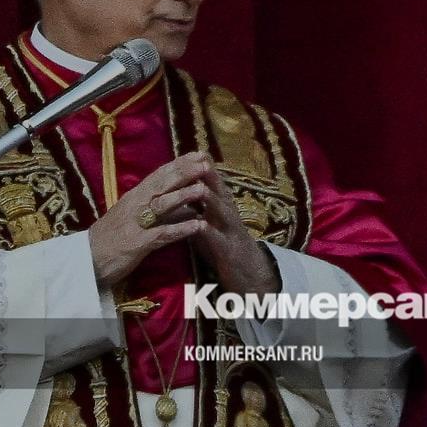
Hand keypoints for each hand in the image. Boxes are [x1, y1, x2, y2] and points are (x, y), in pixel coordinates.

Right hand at [87, 153, 210, 286]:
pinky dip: (179, 229)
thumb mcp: (132, 217)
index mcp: (134, 197)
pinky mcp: (136, 243)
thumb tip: (184, 203)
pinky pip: (161, 234)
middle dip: (184, 173)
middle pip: (161, 184)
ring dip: (182, 196)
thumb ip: (156, 207)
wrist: (85, 261)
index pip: (159, 175)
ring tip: (203, 189)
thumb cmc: (111, 239)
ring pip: (161, 205)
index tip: (199, 153)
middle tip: (205, 163)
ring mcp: (134, 224)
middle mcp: (134, 205)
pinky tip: (196, 226)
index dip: (179, 163)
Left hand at [154, 154, 279, 294]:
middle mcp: (227, 213)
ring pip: (221, 209)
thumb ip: (195, 209)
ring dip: (210, 198)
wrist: (248, 274)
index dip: (198, 168)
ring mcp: (230, 230)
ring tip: (198, 188)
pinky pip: (218, 239)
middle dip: (206, 174)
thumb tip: (177, 193)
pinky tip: (200, 225)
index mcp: (221, 205)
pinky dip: (209, 231)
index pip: (209, 181)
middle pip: (218, 188)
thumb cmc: (224, 248)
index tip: (184, 152)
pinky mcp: (228, 249)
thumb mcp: (209, 224)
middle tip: (195, 157)